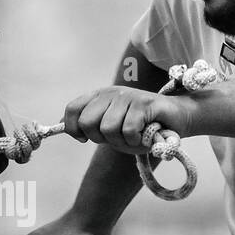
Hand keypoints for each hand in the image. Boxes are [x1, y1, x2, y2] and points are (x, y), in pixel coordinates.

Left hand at [62, 86, 189, 153]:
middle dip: (100, 139)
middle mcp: (112, 93)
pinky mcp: (145, 103)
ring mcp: (128, 96)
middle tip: (117, 138)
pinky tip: (145, 135)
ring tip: (134, 136)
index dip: (73, 129)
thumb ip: (86, 124)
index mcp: (100, 96)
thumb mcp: (110, 127)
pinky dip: (136, 140)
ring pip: (108, 129)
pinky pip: (128, 130)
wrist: (177, 119)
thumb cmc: (142, 127)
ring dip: (122, 142)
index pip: (72, 110)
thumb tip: (57, 125)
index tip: (84, 139)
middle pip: (87, 123)